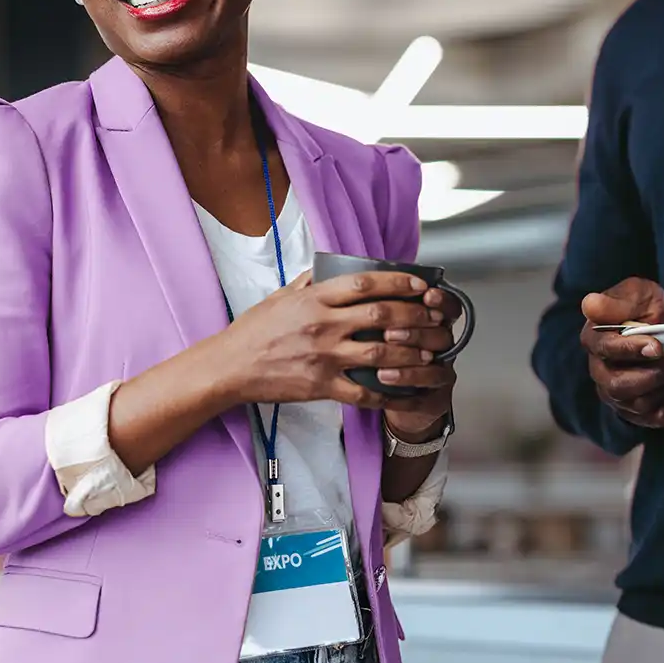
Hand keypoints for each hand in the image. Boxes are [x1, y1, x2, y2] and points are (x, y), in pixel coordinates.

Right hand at [213, 270, 459, 418]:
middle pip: (383, 316)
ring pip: (381, 354)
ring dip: (410, 353)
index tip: (419, 285)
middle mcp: (323, 325)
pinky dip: (387, 393)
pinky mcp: (321, 386)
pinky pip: (363, 393)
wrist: (230, 366)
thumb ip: (307, 283)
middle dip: (416, 316)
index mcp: (314, 299)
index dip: (398, 283)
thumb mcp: (279, 296)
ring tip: (428, 352)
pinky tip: (402, 391)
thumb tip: (325, 269)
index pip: (365, 284)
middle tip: (433, 318)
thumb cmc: (252, 331)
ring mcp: (324, 357)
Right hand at [579, 277, 663, 428]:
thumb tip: (590, 305)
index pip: (603, 349)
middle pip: (618, 385)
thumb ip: (615, 301)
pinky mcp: (635, 411)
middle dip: (654, 375)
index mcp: (593, 339)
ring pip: (638, 403)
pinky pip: (654, 418)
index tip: (656, 346)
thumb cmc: (647, 308)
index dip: (629, 350)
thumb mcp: (635, 294)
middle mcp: (599, 370)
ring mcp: (615, 394)